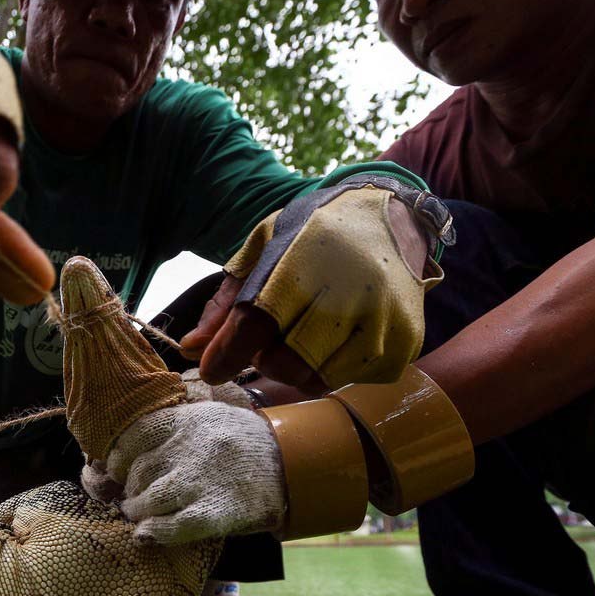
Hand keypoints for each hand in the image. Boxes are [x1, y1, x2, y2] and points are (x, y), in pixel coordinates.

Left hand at [84, 401, 285, 544]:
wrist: (290, 464)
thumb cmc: (242, 442)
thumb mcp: (209, 417)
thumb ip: (172, 427)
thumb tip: (128, 449)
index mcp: (189, 421)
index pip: (135, 436)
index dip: (119, 456)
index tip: (118, 468)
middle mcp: (192, 449)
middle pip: (140, 471)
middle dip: (129, 487)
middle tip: (131, 497)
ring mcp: (202, 481)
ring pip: (150, 499)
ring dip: (137, 510)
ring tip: (138, 514)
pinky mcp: (215, 512)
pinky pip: (173, 526)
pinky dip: (154, 532)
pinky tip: (146, 533)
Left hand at [180, 178, 450, 388]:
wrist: (394, 215)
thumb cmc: (316, 232)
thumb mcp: (264, 247)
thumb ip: (226, 299)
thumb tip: (190, 347)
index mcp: (302, 266)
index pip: (253, 327)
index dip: (225, 355)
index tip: (210, 368)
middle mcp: (346, 295)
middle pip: (284, 363)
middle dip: (263, 360)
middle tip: (265, 340)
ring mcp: (381, 322)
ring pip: (317, 379)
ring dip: (297, 367)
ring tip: (300, 336)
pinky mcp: (404, 342)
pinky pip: (351, 380)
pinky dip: (332, 368)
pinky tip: (335, 339)